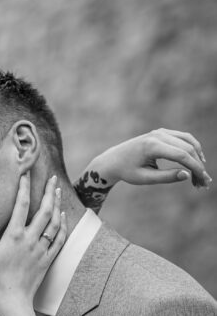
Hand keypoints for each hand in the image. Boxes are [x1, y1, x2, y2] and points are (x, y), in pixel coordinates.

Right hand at [0, 173, 65, 314]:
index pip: (22, 204)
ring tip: (58, 192)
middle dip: (48, 192)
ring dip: (57, 206)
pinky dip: (62, 226)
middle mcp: (30, 239)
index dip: (25, 186)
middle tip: (52, 177)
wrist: (12, 300)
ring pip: (54, 223)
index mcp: (14, 235)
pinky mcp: (48, 259)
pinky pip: (59, 240)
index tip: (26, 173)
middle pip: (44, 210)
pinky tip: (62, 217)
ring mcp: (41, 249)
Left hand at [87, 129, 210, 189]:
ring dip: (198, 156)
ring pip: (188, 141)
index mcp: (152, 146)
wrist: (114, 159)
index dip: (196, 168)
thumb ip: (166, 177)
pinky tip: (197, 160)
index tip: (203, 181)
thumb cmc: (127, 171)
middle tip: (203, 183)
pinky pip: (183, 137)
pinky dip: (192, 148)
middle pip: (187, 148)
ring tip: (200, 174)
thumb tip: (187, 175)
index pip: (182, 155)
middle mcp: (157, 135)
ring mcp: (160, 132)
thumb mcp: (145, 178)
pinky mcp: (162, 132)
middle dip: (198, 165)